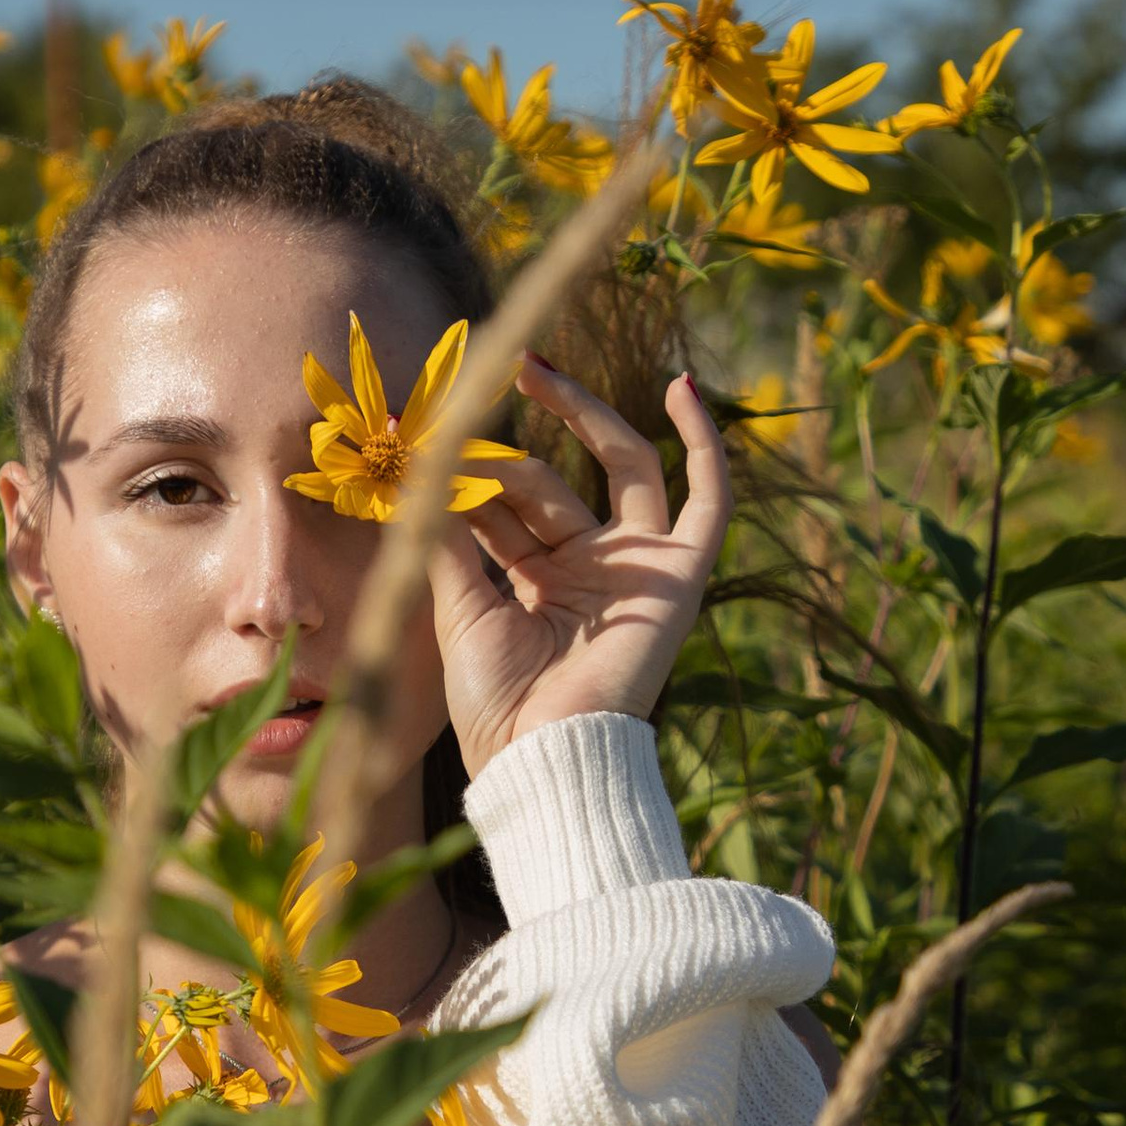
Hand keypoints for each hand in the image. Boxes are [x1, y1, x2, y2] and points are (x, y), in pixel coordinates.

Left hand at [428, 356, 730, 774]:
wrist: (541, 757)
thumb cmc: (496, 704)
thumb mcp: (460, 608)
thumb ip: (446, 537)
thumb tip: (417, 470)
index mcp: (539, 584)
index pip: (507, 507)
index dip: (467, 470)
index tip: (419, 433)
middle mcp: (591, 570)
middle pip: (555, 482)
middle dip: (515, 435)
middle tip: (484, 374)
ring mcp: (638, 571)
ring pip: (617, 470)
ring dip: (580, 414)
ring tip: (530, 368)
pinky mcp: (680, 578)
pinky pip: (709, 505)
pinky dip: (706, 449)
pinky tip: (685, 389)